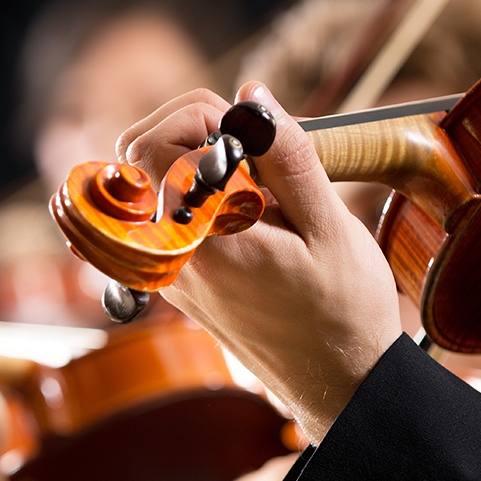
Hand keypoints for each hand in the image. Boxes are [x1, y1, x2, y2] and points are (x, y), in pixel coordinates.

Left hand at [118, 83, 403, 444]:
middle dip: (186, 129)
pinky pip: (166, 216)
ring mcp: (172, 273)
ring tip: (258, 180)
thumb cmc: (344, 312)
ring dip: (194, 159)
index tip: (245, 130)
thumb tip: (251, 97)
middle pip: (135, 157)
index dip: (191, 116)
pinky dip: (198, 192)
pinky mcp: (181, 282)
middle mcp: (173, 260)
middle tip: (248, 144)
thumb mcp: (329, 227)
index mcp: (203, 243)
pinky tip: (250, 207)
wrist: (340, 383)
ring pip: (148, 185)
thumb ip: (287, 157)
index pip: (146, 148)